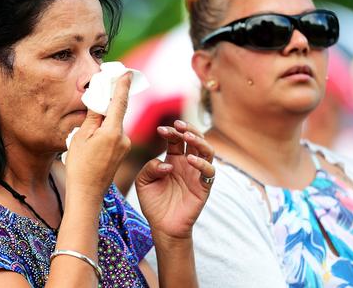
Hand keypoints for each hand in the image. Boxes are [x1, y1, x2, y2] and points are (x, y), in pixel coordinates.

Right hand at [63, 73, 131, 200]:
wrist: (87, 193)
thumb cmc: (80, 166)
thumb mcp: (80, 137)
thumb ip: (92, 117)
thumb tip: (100, 100)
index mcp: (112, 132)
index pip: (119, 102)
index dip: (122, 86)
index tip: (127, 73)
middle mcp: (123, 137)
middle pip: (116, 112)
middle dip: (109, 102)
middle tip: (101, 89)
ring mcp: (125, 145)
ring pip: (114, 124)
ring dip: (104, 120)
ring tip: (88, 129)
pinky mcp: (122, 152)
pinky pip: (114, 134)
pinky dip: (106, 130)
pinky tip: (93, 139)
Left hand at [135, 120, 214, 240]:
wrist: (162, 227)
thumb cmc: (153, 203)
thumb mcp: (143, 182)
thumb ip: (150, 168)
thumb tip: (167, 164)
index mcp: (173, 159)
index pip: (176, 138)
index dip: (170, 131)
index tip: (160, 129)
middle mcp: (187, 164)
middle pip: (195, 139)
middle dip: (188, 128)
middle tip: (177, 125)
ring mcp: (197, 174)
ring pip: (207, 150)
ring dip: (199, 140)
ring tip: (187, 136)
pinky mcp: (203, 187)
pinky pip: (209, 171)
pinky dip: (202, 163)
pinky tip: (189, 159)